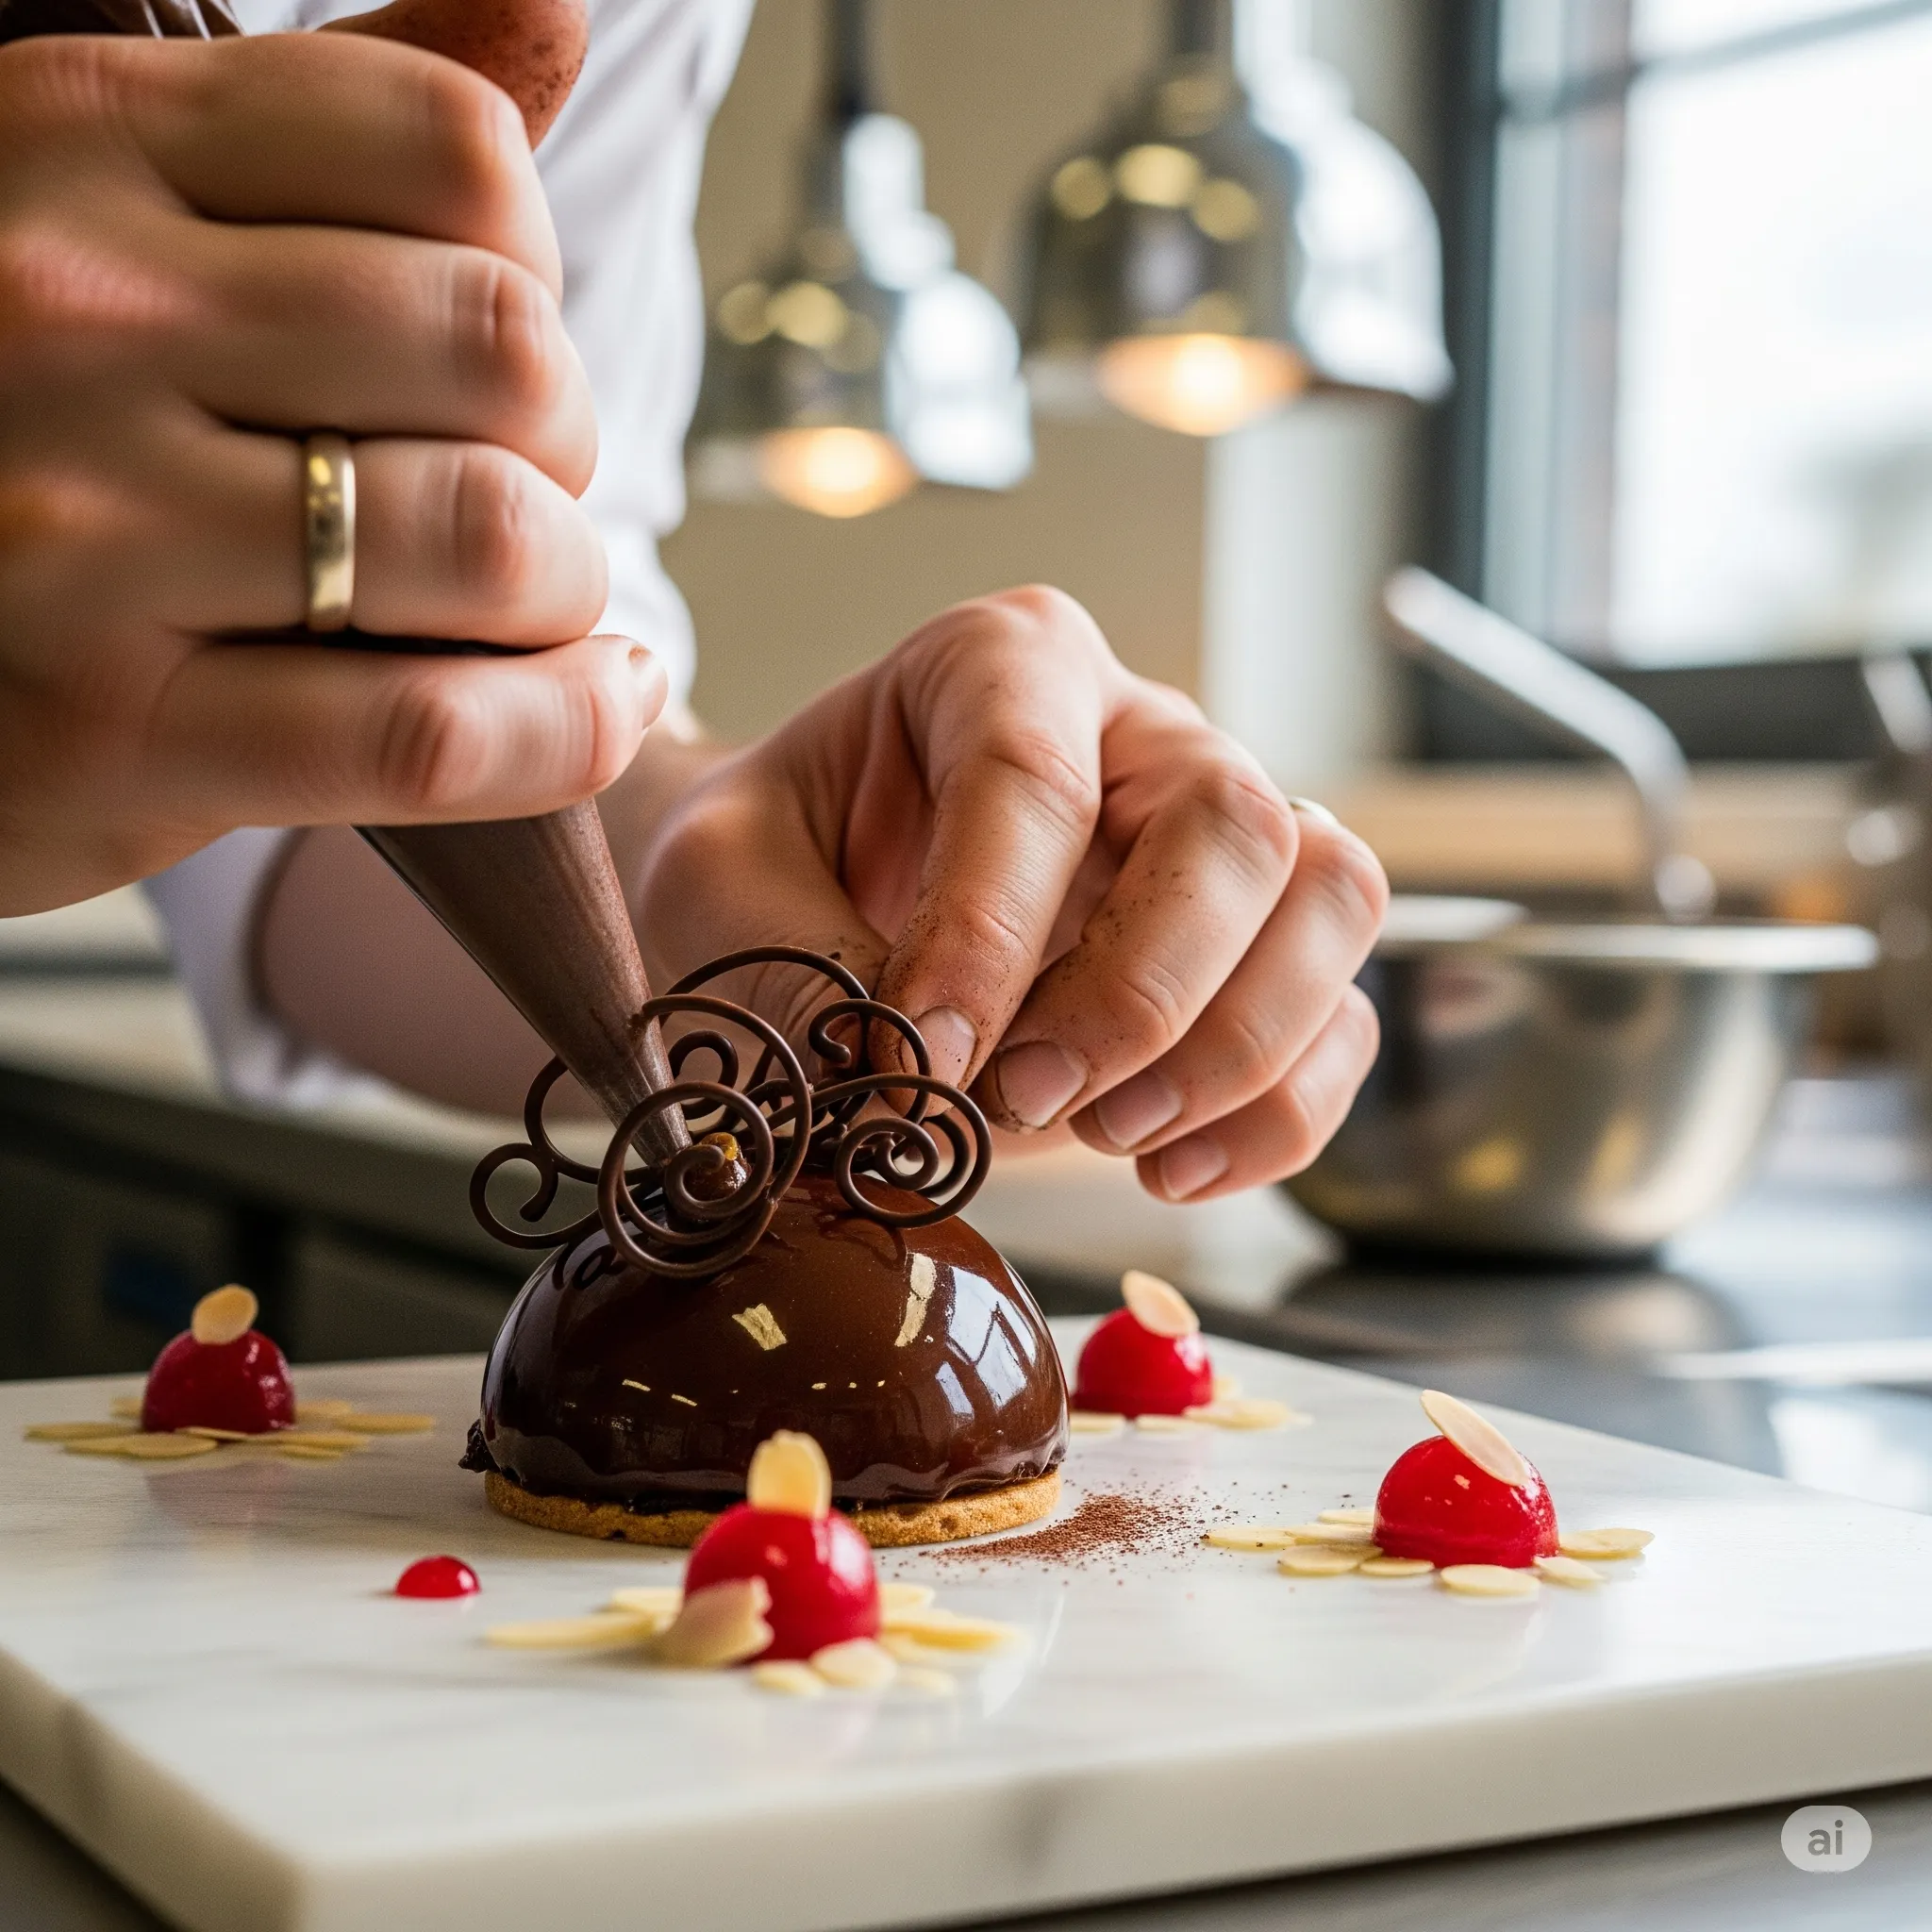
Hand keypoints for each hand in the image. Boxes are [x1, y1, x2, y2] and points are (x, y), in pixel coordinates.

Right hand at [0, 30, 659, 914]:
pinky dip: (566, 727)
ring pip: (490, 535)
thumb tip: (550, 4)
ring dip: (565, 588)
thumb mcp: (139, 218)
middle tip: (506, 496)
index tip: (482, 354)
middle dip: (560, 444)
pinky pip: (433, 727)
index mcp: (80, 136)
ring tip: (522, 605)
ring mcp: (76, 530)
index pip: (457, 154)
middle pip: (503, 349)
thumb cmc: (41, 425)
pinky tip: (596, 699)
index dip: (533, 267)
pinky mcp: (111, 731)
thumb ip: (340, 125)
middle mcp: (66, 314)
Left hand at [617, 589, 1386, 1200]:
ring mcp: (1217, 838)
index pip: (1035, 775)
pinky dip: (1279, 1115)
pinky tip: (1166, 1167)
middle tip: (1026, 1094)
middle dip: (1140, 987)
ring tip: (1106, 1133)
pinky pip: (1343, 1021)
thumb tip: (907, 1091)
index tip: (927, 1055)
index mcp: (1001, 667)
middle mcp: (1138, 733)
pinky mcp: (1258, 951)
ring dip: (1236, 1044)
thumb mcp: (723, 888)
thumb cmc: (770, 869)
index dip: (989, 929)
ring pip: (1332, 898)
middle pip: (1232, 821)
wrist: (807, 908)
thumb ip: (795, 963)